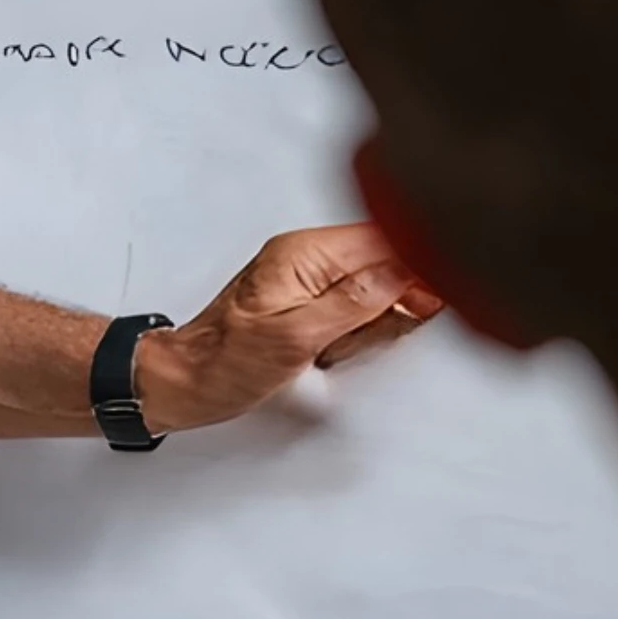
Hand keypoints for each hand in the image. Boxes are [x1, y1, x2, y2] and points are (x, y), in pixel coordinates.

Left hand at [134, 220, 444, 432]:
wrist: (189, 381)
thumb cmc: (225, 361)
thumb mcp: (295, 336)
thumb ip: (355, 302)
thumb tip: (402, 273)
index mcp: (304, 252)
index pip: (385, 237)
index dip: (418, 266)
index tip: (428, 295)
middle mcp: (309, 257)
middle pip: (390, 264)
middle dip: (390, 304)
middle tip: (357, 334)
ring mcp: (311, 279)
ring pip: (379, 291)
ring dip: (372, 325)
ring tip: (335, 347)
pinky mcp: (312, 303)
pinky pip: (359, 312)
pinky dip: (357, 334)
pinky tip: (335, 350)